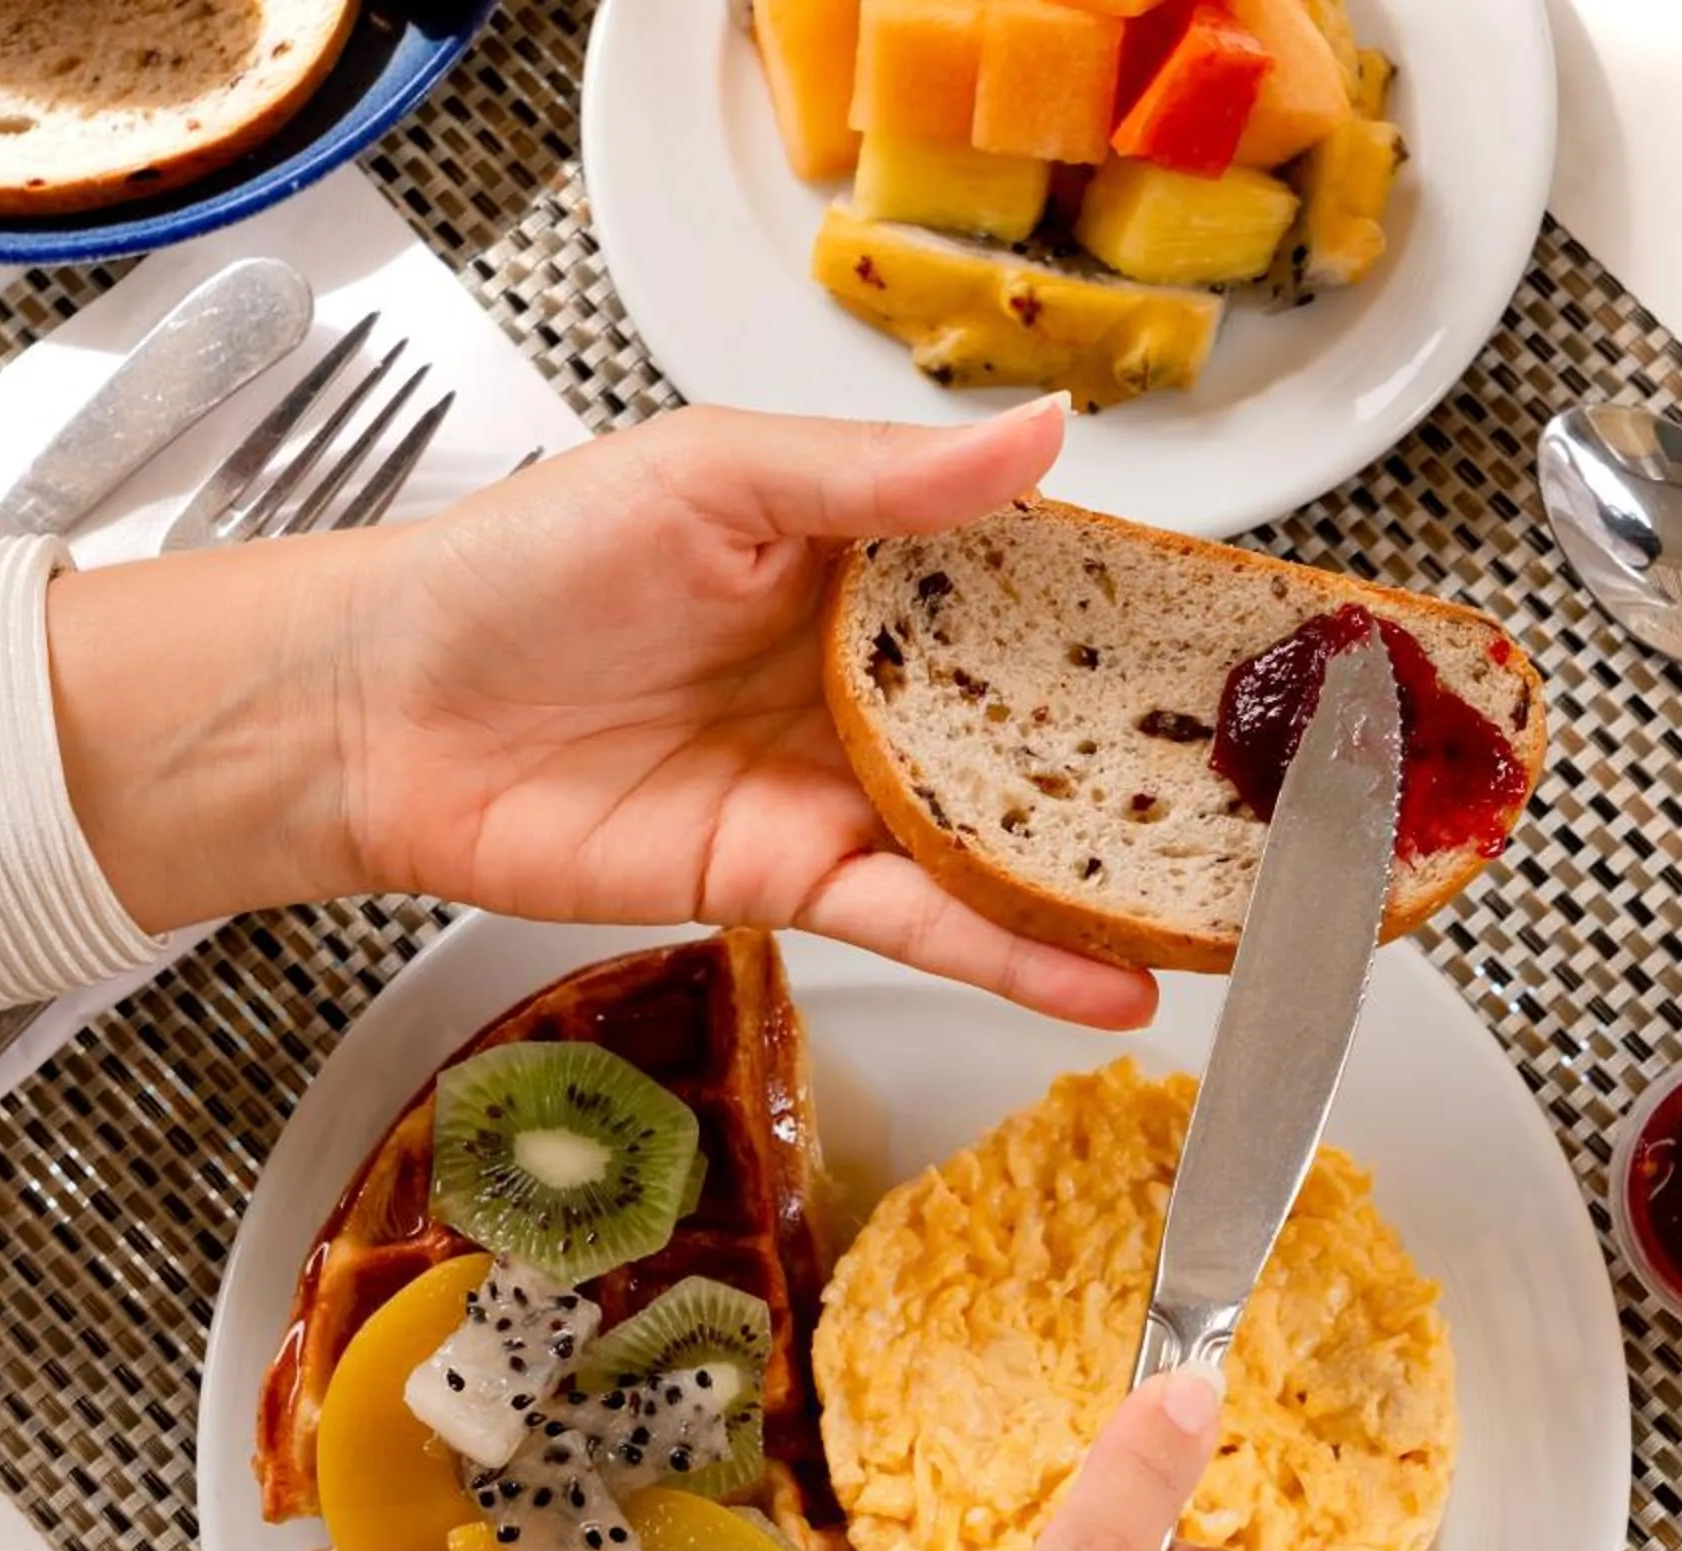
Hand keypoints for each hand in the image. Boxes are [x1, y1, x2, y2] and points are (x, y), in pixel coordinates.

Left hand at [46, 399, 1153, 1029]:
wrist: (385, 711)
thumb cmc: (526, 563)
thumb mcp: (716, 475)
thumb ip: (880, 477)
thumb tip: (1046, 438)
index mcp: (872, 560)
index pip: (1040, 585)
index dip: (1145, 615)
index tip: (1259, 642)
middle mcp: (877, 678)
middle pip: (1047, 727)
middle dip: (1162, 768)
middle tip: (1296, 804)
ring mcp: (845, 787)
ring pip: (1009, 839)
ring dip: (1117, 882)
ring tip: (1243, 919)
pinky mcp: (797, 883)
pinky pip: (928, 919)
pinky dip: (1019, 955)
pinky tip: (1110, 981)